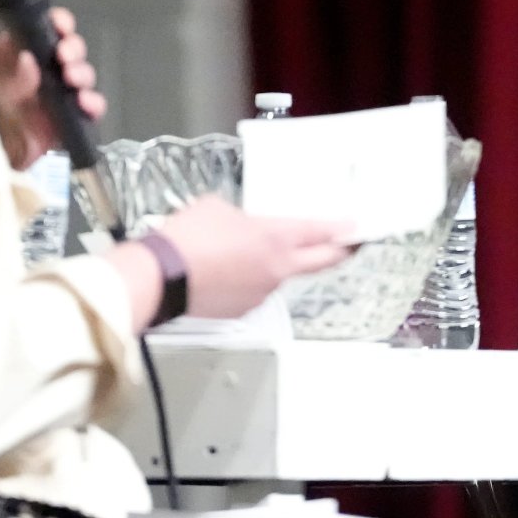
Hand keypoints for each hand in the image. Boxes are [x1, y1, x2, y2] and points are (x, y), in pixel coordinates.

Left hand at [0, 7, 105, 168]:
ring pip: (81, 76)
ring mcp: (56, 98)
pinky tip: (85, 102)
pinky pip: (89, 109)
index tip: (60, 25)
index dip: (57, 24)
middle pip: (68, 51)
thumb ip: (7, 77)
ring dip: (82, 72)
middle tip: (65, 56)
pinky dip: (93, 103)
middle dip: (72, 49)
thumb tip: (28, 59)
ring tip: (73, 79)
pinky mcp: (68, 123)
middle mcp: (41, 74)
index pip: (44, 32)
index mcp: (18, 57)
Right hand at [153, 196, 352, 318]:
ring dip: (276, 266)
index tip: (356, 228)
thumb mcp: (217, 207)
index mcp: (276, 238)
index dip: (343, 228)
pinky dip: (249, 281)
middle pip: (321, 261)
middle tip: (347, 245)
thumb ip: (241, 215)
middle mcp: (278, 269)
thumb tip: (241, 224)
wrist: (160, 277)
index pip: (321, 232)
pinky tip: (227, 272)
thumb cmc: (187, 237)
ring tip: (248, 254)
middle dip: (338, 252)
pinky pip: (255, 291)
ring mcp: (262, 293)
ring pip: (281, 276)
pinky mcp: (243, 310)